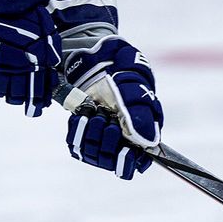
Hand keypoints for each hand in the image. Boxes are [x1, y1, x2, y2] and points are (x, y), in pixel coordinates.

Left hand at [63, 36, 163, 177]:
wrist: (97, 58)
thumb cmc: (123, 70)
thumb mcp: (135, 84)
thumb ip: (140, 111)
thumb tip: (147, 140)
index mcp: (142, 133)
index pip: (136, 163)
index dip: (127, 160)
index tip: (123, 148)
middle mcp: (122, 139)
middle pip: (112, 161)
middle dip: (108, 141)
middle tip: (106, 119)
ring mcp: (101, 137)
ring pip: (94, 155)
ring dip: (92, 136)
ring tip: (94, 114)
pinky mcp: (83, 133)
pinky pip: (76, 145)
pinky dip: (77, 132)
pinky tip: (81, 116)